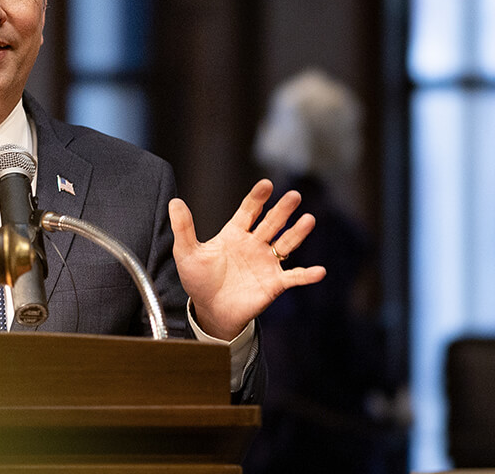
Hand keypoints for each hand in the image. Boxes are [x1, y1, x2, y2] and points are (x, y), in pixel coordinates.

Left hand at [169, 179, 325, 340]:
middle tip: (293, 195)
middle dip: (282, 209)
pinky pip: (294, 277)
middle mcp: (254, 244)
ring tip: (309, 220)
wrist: (210, 310)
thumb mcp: (187, 253)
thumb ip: (183, 228)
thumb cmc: (199, 280)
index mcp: (234, 234)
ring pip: (286, 243)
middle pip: (271, 222)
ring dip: (297, 233)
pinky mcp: (274, 283)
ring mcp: (266, 262)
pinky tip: (319, 271)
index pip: (248, 211)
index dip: (257, 198)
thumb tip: (174, 201)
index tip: (266, 185)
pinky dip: (307, 275)